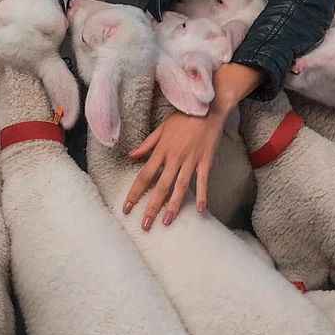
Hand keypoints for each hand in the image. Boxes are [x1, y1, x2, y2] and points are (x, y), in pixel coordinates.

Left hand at [124, 109, 226, 229]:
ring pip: (180, 187)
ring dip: (173, 206)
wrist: (207, 108)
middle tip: (145, 225)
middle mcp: (174, 158)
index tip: (127, 208)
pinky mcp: (205, 161)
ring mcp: (191, 160)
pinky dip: (202, 195)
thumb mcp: (161, 129)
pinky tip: (199, 210)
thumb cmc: (183, 118)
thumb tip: (130, 155)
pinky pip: (202, 181)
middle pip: (160, 186)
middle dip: (151, 207)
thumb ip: (146, 144)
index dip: (134, 193)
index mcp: (161, 150)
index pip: (144, 176)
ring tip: (167, 222)